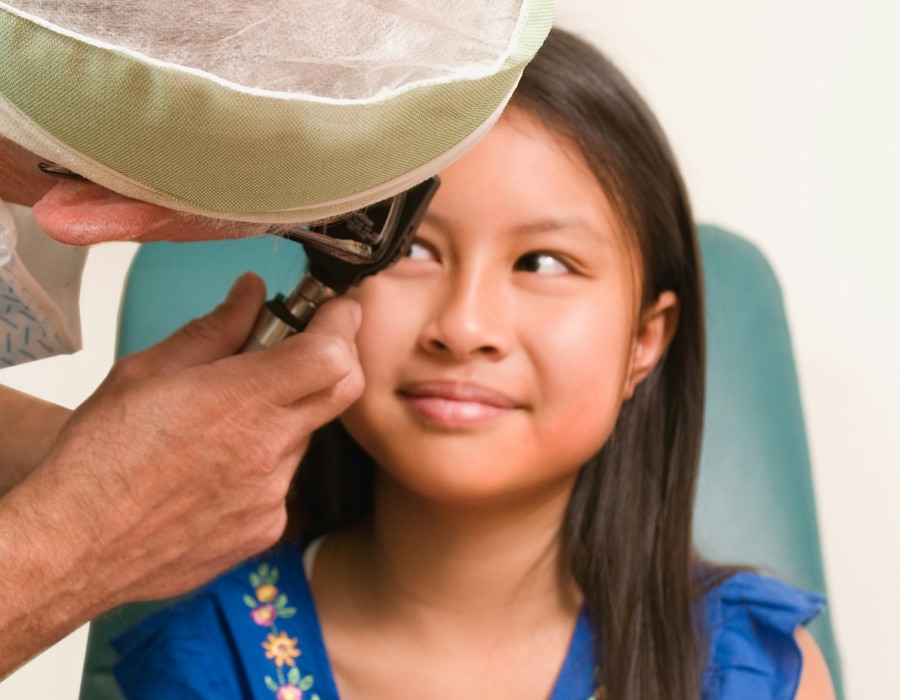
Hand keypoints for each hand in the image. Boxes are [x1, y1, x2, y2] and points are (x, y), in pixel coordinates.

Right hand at [0, 272, 362, 673]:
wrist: (72, 548)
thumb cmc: (98, 457)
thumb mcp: (146, 371)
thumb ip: (215, 329)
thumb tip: (250, 292)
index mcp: (241, 400)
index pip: (332, 355)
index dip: (341, 326)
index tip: (334, 312)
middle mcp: (269, 449)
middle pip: (341, 391)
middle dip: (334, 360)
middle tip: (301, 348)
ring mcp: (272, 495)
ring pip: (304, 438)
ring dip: (283, 419)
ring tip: (222, 426)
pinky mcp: (265, 529)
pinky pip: (282, 484)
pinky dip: (263, 466)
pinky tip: (215, 472)